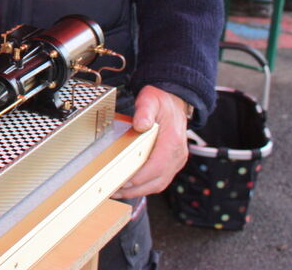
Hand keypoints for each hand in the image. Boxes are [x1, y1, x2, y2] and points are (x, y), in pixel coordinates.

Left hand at [112, 85, 189, 199]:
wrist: (175, 101)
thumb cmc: (162, 101)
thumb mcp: (151, 100)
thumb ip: (145, 111)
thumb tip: (141, 124)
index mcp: (172, 141)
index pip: (157, 166)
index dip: (140, 177)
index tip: (123, 181)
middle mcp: (177, 154)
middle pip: (157, 180)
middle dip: (135, 189)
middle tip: (113, 190)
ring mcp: (176, 160)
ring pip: (159, 184)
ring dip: (138, 191)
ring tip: (117, 192)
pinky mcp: (172, 163)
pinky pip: (159, 180)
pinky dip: (144, 186)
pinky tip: (129, 187)